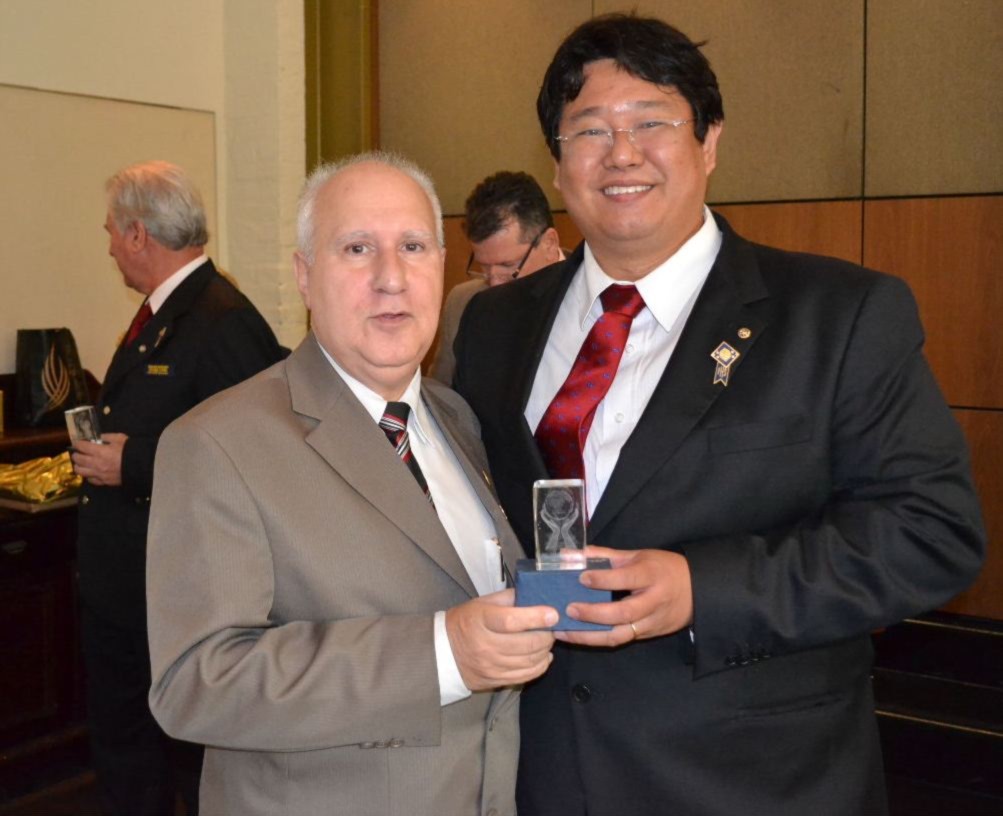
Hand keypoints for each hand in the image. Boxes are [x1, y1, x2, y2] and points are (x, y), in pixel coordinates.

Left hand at [71, 433, 126, 485]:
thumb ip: (106, 437)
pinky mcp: (103, 481)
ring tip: (81, 463)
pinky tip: (91, 472)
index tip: (79, 442)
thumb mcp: (119, 438)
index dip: (78, 443)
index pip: (81, 446)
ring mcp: (99, 474)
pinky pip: (90, 480)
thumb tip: (97, 438)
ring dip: (78, 466)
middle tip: (78, 452)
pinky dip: (88, 475)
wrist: (141, 466)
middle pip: (78, 459)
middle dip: (76, 454)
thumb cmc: (130, 450)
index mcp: (99, 451)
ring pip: (80, 471)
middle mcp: (96, 463)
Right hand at [445, 589, 556, 690]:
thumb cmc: (467, 621)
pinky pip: (525, 676)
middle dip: (546, 635)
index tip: (553, 615)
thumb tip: (536, 596)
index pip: (510, 621)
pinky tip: (543, 656)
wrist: (444, 652)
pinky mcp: (495, 680)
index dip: (535, 618)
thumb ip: (510, 598)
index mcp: (480, 620)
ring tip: (546, 641)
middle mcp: (484, 645)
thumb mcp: (483, 603)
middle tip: (551, 628)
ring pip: (529, 661)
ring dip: (545, 650)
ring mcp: (490, 666)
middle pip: (525, 644)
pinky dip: (540, 666)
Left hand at [556, 546, 692, 647]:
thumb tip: (574, 554)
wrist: (697, 592)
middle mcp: (653, 601)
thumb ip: (606, 556)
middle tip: (570, 609)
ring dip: (589, 636)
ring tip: (564, 632)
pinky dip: (597, 639)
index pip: (627, 578)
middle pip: (624, 612)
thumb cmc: (663, 568)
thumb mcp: (639, 555)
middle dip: (594, 613)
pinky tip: (578, 636)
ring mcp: (652, 622)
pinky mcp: (648, 636)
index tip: (581, 577)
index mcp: (652, 575)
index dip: (603, 579)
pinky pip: (621, 640)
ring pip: (620, 635)